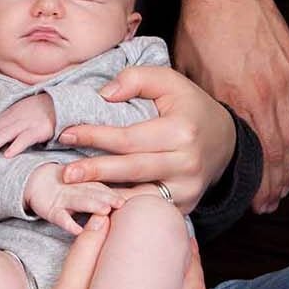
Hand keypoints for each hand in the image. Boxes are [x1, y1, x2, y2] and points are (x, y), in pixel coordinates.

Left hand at [0, 94, 56, 157]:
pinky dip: (16, 146)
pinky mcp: (42, 129)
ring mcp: (30, 122)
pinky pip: (26, 138)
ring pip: (8, 133)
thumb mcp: (27, 112)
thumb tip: (1, 136)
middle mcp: (20, 116)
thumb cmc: (45, 111)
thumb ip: (15, 121)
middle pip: (0, 128)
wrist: (65, 103)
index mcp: (15, 111)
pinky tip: (7, 154)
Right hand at [23, 162, 121, 234]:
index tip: (127, 200)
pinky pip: (60, 217)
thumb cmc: (67, 190)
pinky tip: (78, 231)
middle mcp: (76, 190)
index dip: (113, 193)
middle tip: (120, 202)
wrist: (35, 180)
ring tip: (104, 210)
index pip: (102, 188)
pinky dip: (68, 224)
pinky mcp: (50, 209)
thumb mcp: (83, 189)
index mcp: (87, 185)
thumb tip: (128, 203)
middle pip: (93, 192)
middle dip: (106, 197)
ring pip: (79, 201)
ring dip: (91, 205)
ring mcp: (63, 199)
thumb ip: (102, 194)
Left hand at [56, 67, 234, 211]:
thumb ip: (135, 79)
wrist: (224, 141)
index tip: (67, 134)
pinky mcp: (185, 206)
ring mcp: (187, 190)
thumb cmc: (188, 107)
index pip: (129, 138)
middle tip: (65, 173)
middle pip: (131, 170)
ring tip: (74, 194)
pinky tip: (98, 207)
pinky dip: (123, 210)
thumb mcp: (168, 81)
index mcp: (181, 131)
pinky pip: (148, 209)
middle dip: (94, 172)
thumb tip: (104, 95)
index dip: (96, 136)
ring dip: (104, 197)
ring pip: (139, 196)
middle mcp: (186, 164)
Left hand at [175, 0, 288, 212]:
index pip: (245, 153)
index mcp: (230, 99)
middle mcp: (261, 96)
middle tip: (266, 205)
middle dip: (270, 184)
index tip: (248, 202)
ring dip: (288, 168)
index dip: (249, 181)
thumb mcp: (181, 69)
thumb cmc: (198, 27)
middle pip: (272, 154)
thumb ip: (186, 103)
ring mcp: (283, 84)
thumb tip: (170, 133)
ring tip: (282, 190)